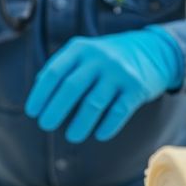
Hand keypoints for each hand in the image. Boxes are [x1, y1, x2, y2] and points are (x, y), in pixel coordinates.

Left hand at [25, 27, 182, 142]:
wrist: (153, 51)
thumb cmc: (107, 59)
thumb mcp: (85, 54)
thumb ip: (62, 70)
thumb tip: (39, 100)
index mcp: (80, 49)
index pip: (54, 72)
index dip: (40, 94)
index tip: (32, 112)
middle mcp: (99, 58)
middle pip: (71, 88)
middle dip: (55, 110)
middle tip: (45, 126)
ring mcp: (119, 72)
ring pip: (93, 103)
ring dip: (80, 124)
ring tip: (72, 136)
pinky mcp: (136, 88)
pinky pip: (118, 112)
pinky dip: (107, 126)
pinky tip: (100, 134)